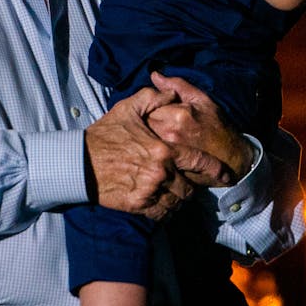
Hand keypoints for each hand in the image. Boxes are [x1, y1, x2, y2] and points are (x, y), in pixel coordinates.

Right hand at [84, 86, 229, 219]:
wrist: (79, 161)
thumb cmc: (105, 133)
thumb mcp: (128, 108)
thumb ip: (154, 96)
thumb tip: (171, 91)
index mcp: (164, 149)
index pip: (199, 162)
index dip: (216, 169)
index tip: (226, 175)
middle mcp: (161, 173)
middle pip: (189, 187)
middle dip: (191, 186)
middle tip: (187, 184)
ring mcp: (149, 191)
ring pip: (177, 202)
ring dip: (178, 199)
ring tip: (175, 194)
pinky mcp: (137, 205)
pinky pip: (161, 214)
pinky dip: (166, 211)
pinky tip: (163, 205)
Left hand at [146, 72, 252, 184]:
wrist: (231, 159)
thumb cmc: (217, 127)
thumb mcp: (202, 101)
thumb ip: (177, 86)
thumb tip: (154, 75)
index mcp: (178, 115)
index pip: (147, 104)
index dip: (149, 105)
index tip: (155, 108)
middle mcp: (170, 134)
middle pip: (141, 123)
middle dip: (143, 120)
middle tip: (154, 122)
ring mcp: (167, 152)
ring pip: (142, 138)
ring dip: (144, 135)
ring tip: (156, 134)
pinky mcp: (166, 166)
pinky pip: (149, 154)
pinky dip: (149, 150)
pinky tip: (157, 149)